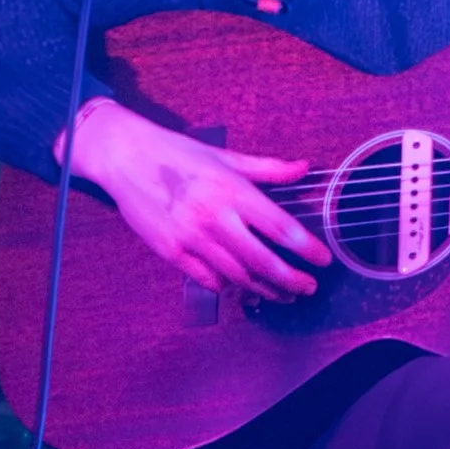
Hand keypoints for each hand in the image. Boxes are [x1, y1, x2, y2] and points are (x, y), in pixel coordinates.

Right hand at [65, 96, 330, 299]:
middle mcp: (214, 217)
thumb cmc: (177, 154)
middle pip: (263, 261)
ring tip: (282, 294)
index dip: (307, 248)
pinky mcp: (171, 252)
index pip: (280, 227)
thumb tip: (303, 168)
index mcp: (232, 190)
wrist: (126, 157)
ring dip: (264, 289)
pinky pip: (208, 279)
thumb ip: (267, 168)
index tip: (324, 260)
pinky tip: (241, 286)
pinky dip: (228, 286)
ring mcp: (191, 238)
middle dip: (291, 280)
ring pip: (237, 276)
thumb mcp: (225, 156)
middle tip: (308, 288)